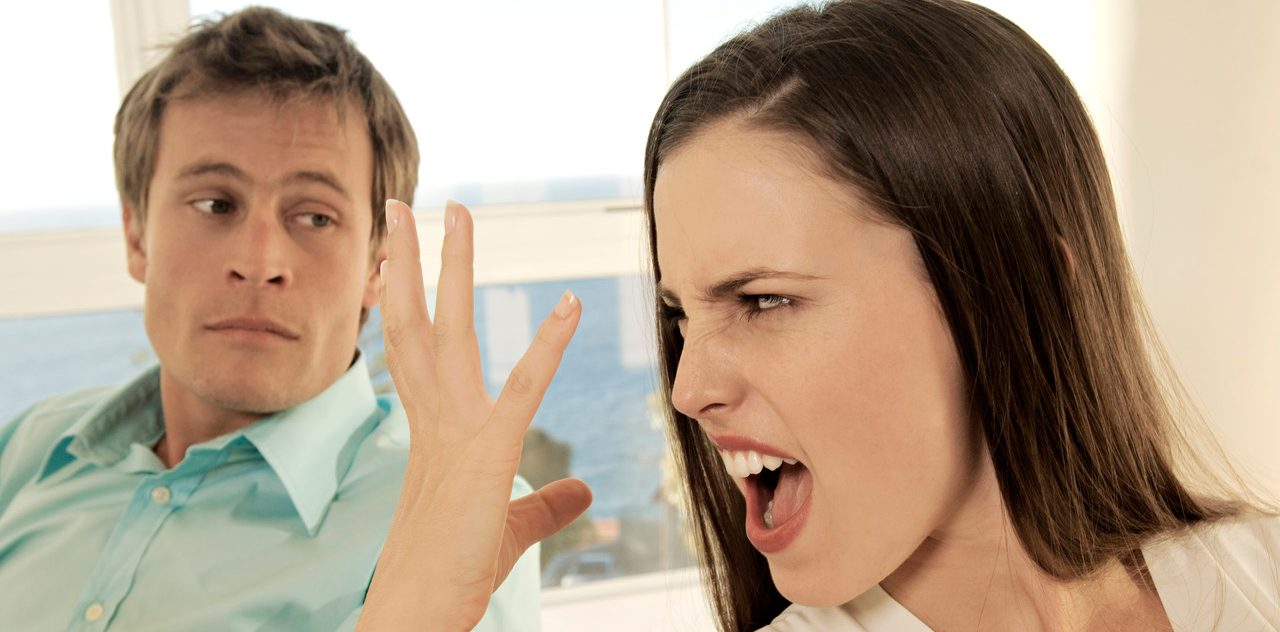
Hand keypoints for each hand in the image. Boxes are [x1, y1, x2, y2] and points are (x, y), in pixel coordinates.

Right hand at [357, 200, 592, 630]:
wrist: (417, 612)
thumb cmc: (452, 573)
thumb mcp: (510, 526)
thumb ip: (546, 501)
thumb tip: (581, 488)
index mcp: (432, 431)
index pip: (413, 349)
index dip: (405, 300)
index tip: (400, 258)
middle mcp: (433, 419)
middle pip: (416, 322)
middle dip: (411, 260)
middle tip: (404, 203)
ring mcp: (455, 431)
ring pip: (449, 332)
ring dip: (453, 268)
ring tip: (453, 211)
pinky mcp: (486, 454)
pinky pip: (522, 388)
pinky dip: (548, 345)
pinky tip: (570, 304)